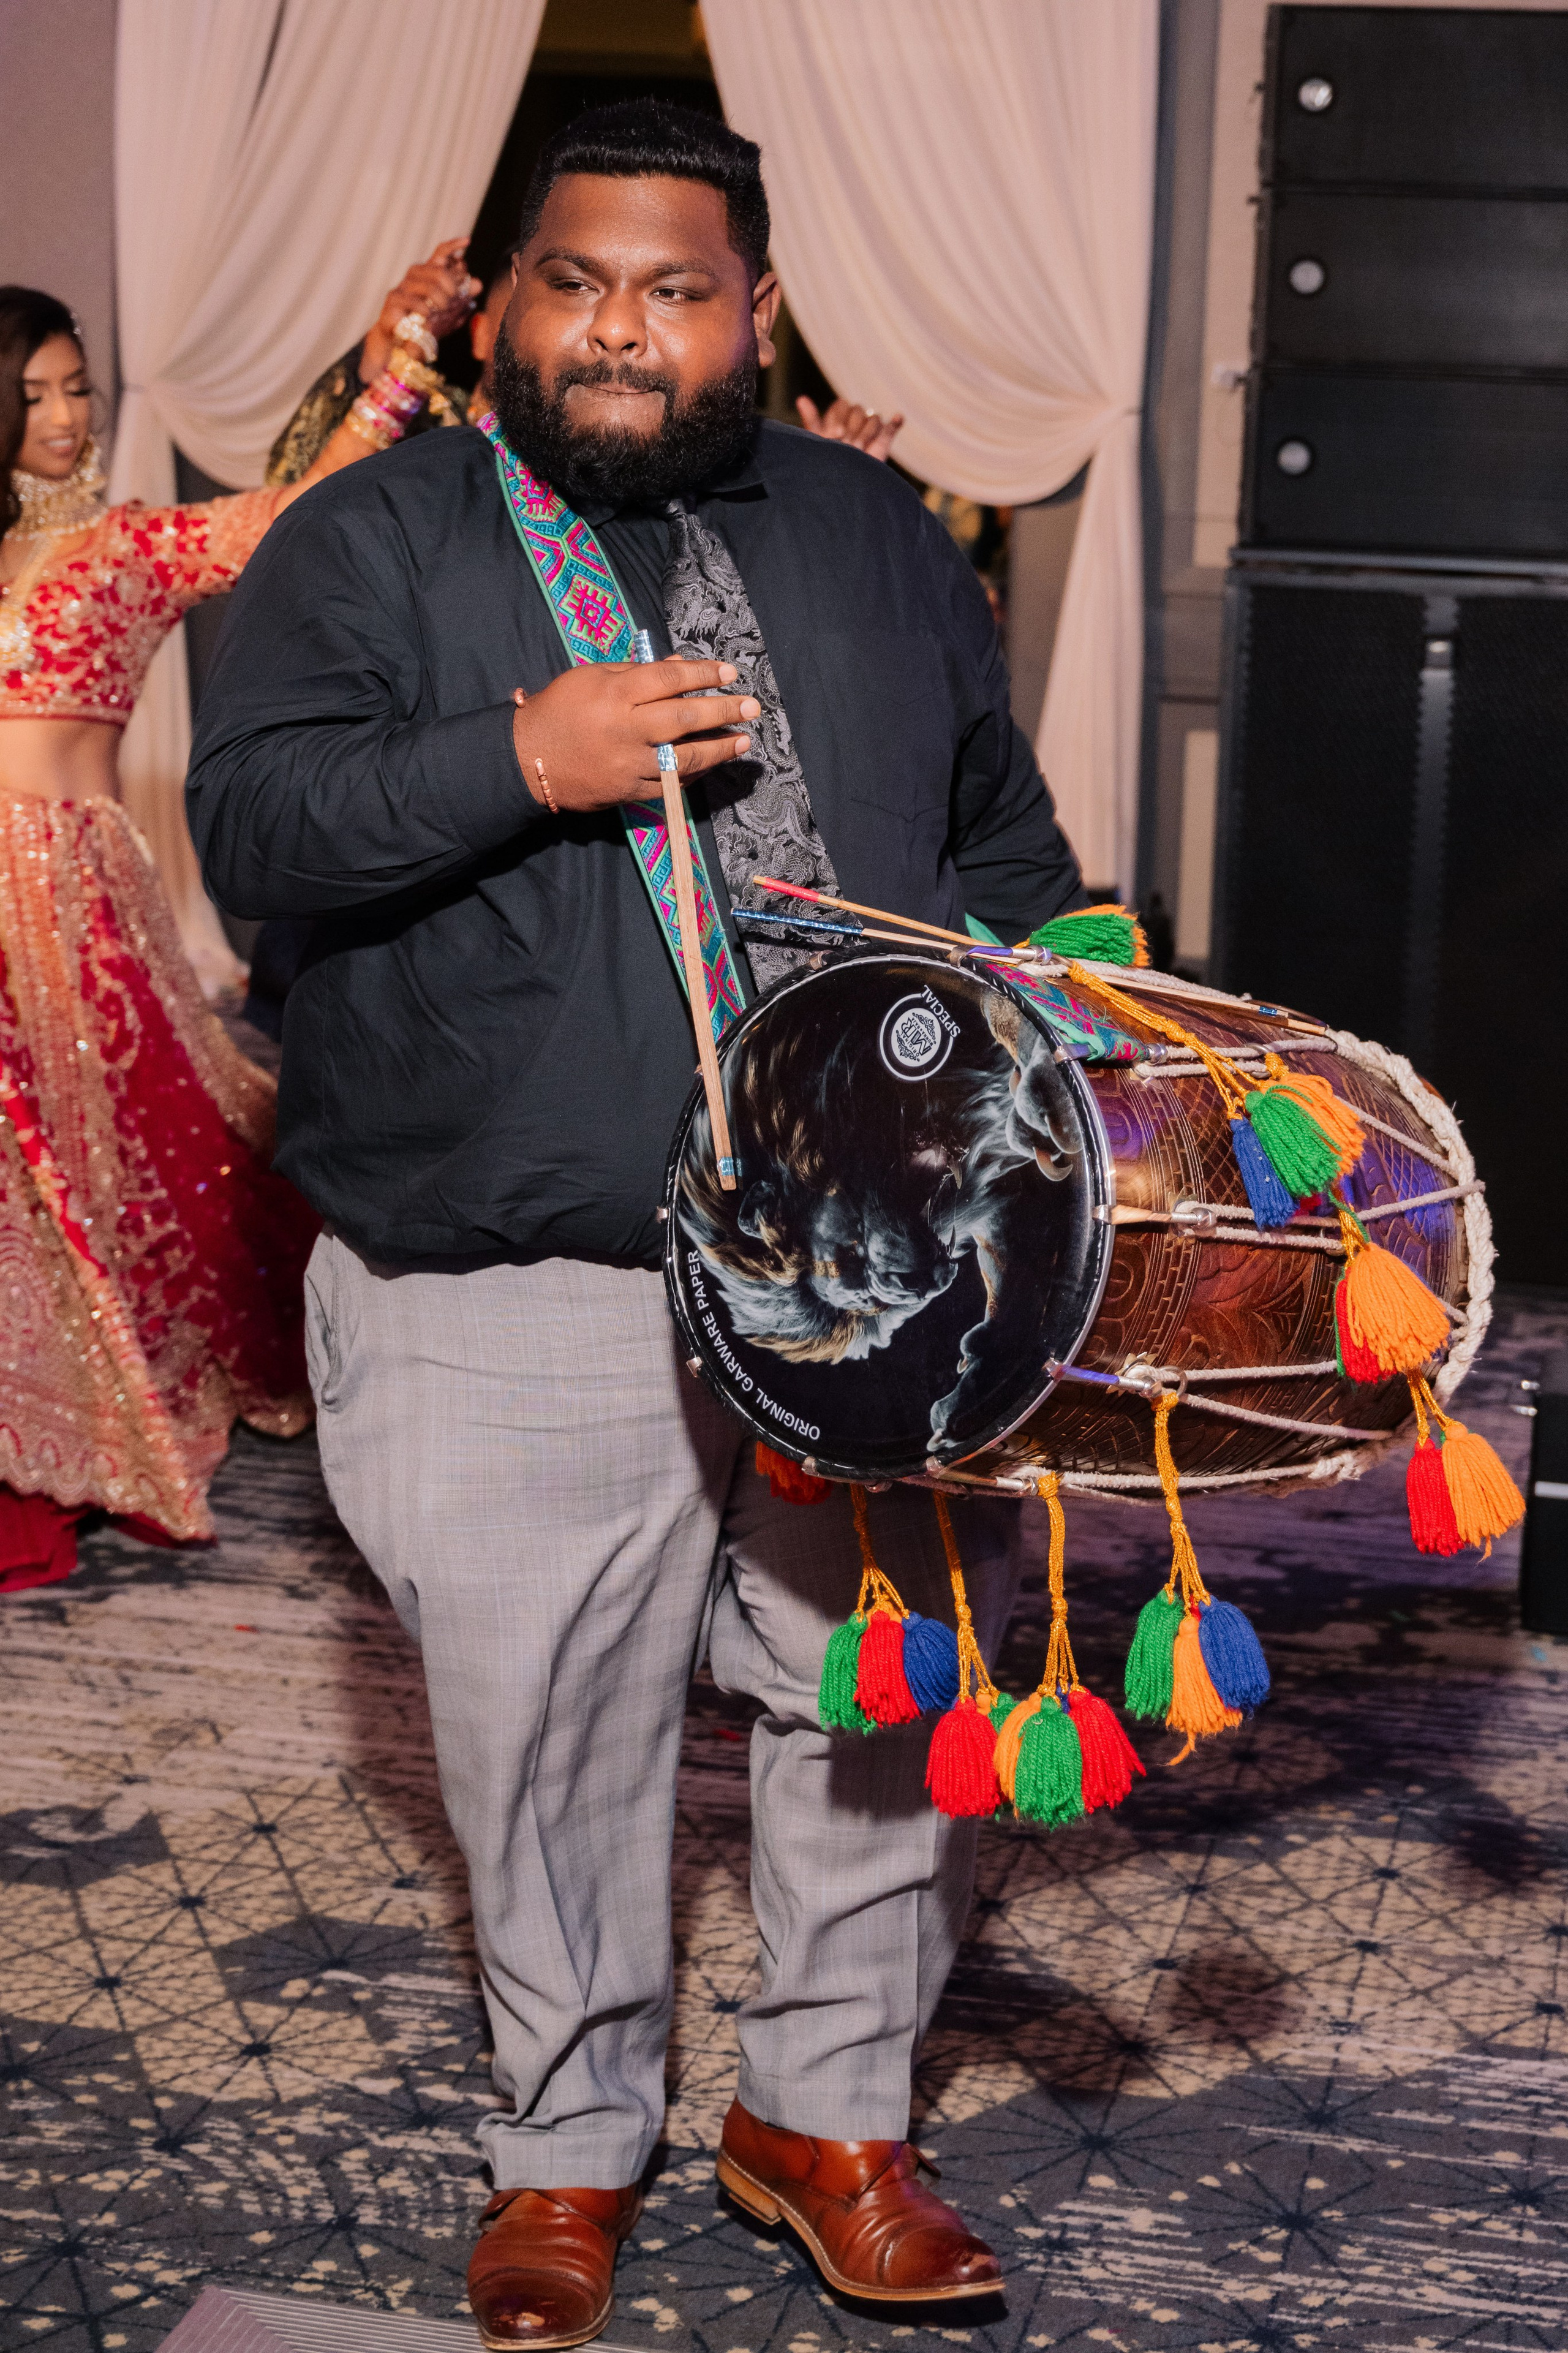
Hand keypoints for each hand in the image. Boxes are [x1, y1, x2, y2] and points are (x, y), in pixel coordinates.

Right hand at [360, 238, 479, 379]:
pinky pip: (411, 299)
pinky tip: (427, 316)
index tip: (468, 241)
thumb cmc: (425, 325)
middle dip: (450, 284)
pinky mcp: (393, 299)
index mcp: (429, 276)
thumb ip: (462, 299)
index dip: (453, 245)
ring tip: (443, 310)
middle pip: (437, 269)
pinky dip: (423, 308)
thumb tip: (478, 284)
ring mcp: (403, 286)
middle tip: (454, 298)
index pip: (440, 254)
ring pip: (425, 283)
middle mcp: (416, 276)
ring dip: (439, 298)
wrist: (401, 343)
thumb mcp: (449, 314)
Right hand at [513, 659, 760, 813]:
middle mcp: (626, 729)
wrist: (527, 759)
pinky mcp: (628, 790)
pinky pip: (669, 784)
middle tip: (752, 707)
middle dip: (724, 712)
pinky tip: (710, 763)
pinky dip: (692, 774)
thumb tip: (680, 666)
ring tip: (743, 740)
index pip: (670, 680)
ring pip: (684, 757)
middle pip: (685, 719)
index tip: (730, 673)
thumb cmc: (559, 709)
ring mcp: (628, 764)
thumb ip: (636, 672)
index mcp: (615, 694)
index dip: (704, 675)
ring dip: (719, 748)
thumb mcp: (592, 677)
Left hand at [796, 393, 904, 462]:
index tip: (833, 435)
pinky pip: (890, 429)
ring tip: (858, 451)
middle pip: (857, 410)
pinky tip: (898, 418)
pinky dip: (894, 423)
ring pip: (873, 419)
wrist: (838, 489)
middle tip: (845, 445)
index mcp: (836, 421)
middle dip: (851, 428)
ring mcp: (869, 433)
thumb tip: (801, 398)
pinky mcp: (882, 443)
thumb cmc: (824, 465)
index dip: (838, 418)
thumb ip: (811, 420)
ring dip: (865, 435)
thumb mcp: (815, 442)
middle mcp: (853, 424)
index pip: (841, 405)